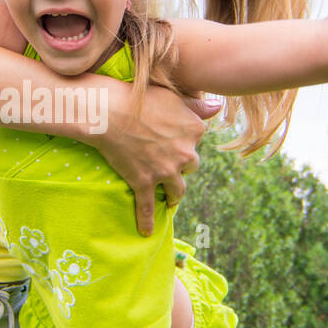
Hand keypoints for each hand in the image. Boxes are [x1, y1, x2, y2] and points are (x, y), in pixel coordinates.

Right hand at [88, 82, 221, 236]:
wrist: (110, 111)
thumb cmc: (139, 98)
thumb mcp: (172, 96)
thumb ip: (196, 105)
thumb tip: (218, 107)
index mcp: (194, 130)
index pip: (195, 141)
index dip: (183, 141)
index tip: (173, 140)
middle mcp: (185, 153)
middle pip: (190, 166)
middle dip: (181, 166)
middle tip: (168, 165)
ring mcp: (165, 170)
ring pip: (177, 190)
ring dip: (174, 195)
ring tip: (169, 200)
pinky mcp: (144, 182)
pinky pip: (147, 207)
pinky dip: (147, 221)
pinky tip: (147, 231)